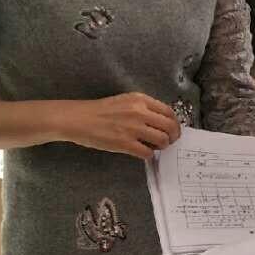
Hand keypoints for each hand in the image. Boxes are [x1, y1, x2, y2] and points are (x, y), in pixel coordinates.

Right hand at [63, 93, 180, 159]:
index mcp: (140, 99)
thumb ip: (143, 108)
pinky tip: (143, 152)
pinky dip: (148, 154)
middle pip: (170, 126)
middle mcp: (139, 112)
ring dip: (162, 146)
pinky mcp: (125, 143)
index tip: (173, 129)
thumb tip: (161, 121)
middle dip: (173, 136)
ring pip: (162, 140)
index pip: (168, 112)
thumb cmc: (100, 111)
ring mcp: (133, 128)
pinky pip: (147, 152)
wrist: (79, 119)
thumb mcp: (125, 101)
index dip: (175, 123)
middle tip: (169, 141)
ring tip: (155, 147)